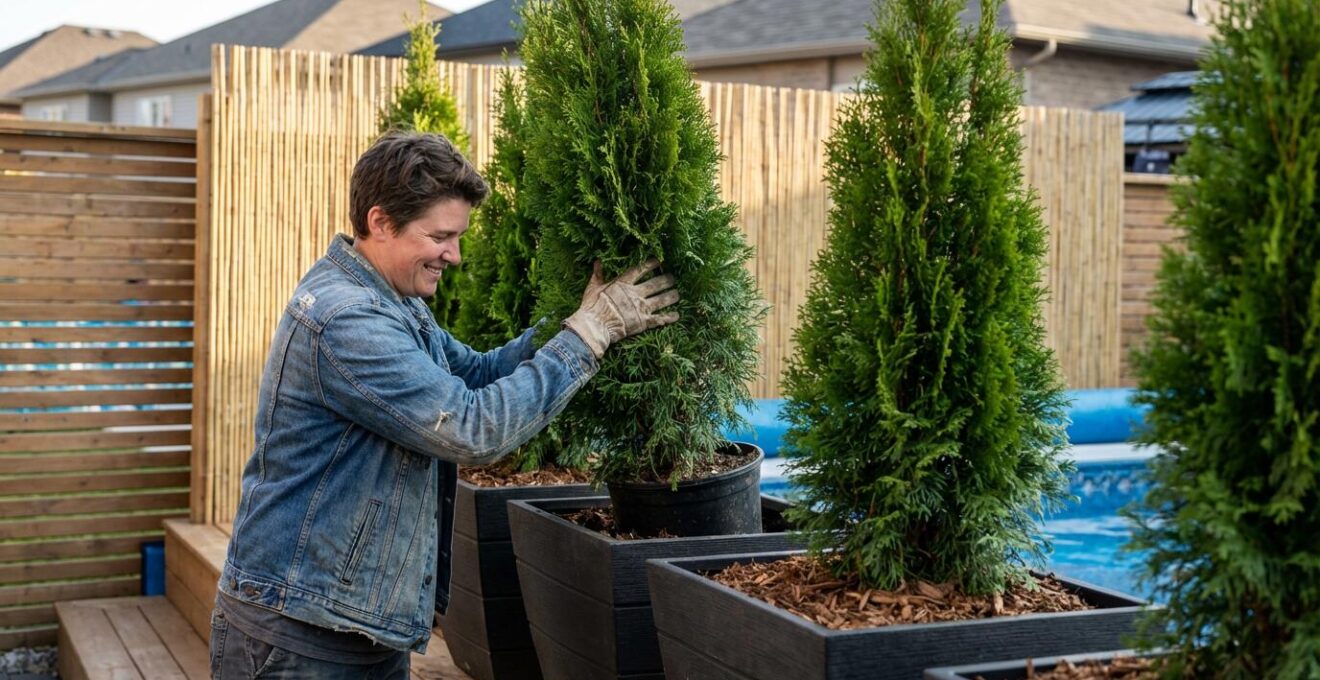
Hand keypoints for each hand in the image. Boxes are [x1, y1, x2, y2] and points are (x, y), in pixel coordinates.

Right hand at [563, 259, 679, 357]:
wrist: (595, 326)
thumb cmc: (591, 306)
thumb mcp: (593, 287)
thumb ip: (598, 274)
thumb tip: (597, 261)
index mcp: (623, 283)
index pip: (641, 269)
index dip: (652, 264)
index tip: (659, 261)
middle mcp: (636, 293)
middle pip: (657, 283)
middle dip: (667, 279)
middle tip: (672, 278)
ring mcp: (642, 308)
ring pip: (663, 299)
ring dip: (672, 296)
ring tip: (677, 294)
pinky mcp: (644, 322)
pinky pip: (661, 319)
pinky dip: (670, 317)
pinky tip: (677, 315)